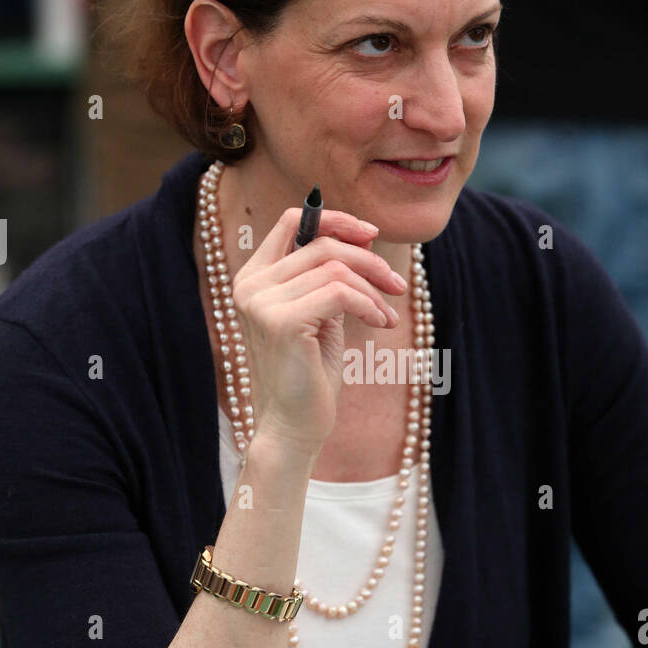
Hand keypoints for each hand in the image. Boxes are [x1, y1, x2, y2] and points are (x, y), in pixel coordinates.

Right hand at [230, 207, 406, 452]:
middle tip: (398, 285)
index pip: (290, 221)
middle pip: (322, 245)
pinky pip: (339, 293)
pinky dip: (368, 305)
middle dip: (369, 261)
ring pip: (335, 269)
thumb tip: (363, 237)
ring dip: (373, 290)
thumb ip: (329, 277)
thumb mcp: (321, 315)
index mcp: (253, 278)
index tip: (370, 234)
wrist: (293, 427)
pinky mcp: (281, 323)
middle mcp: (249, 285)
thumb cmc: (309, 374)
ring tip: (388, 314)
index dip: (334, 219)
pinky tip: (381, 324)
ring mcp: (261, 303)